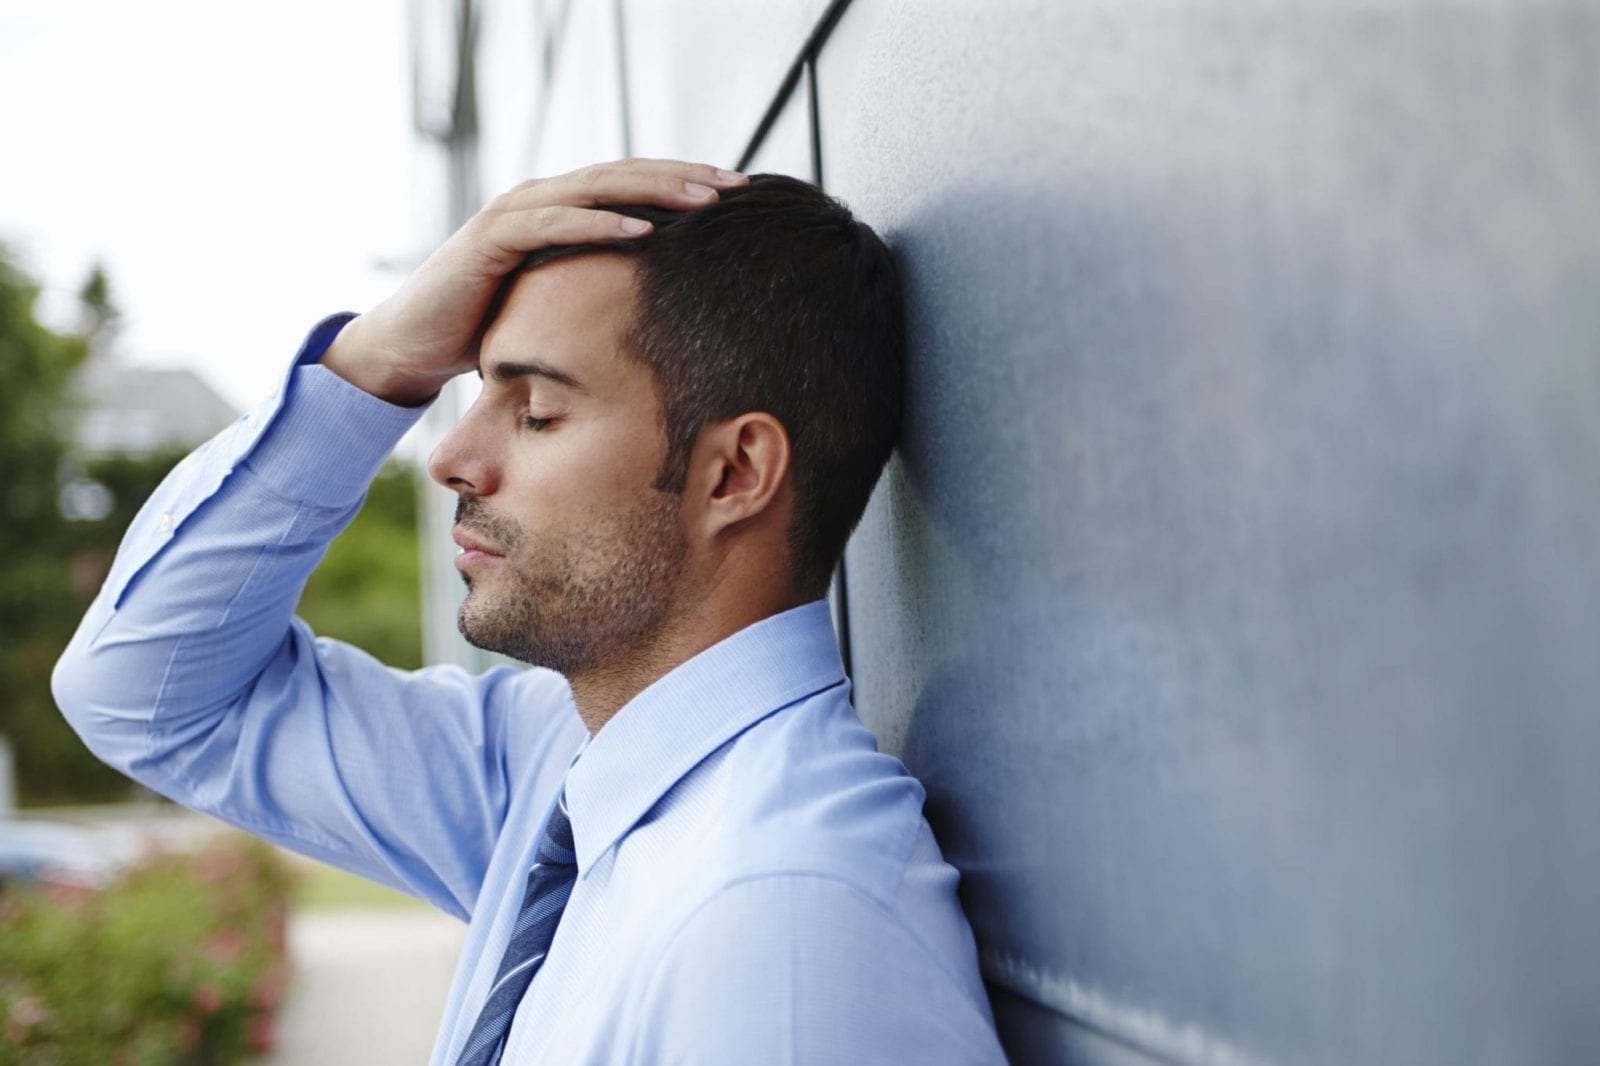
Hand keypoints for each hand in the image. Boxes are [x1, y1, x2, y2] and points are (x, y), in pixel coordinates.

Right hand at [321, 158, 746, 405]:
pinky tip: (643, 231)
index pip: (632, 186)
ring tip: (705, 200)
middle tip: (739, 186)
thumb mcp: (557, 307)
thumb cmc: (486, 330)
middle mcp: (540, 199)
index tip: (740, 195)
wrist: (413, 347)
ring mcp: (514, 213)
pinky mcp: (491, 240)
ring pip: (595, 189)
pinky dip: (599, 223)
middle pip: (624, 175)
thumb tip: (659, 319)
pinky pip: (554, 223)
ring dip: (653, 192)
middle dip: (684, 178)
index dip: (684, 184)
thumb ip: (597, 294)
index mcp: (560, 211)